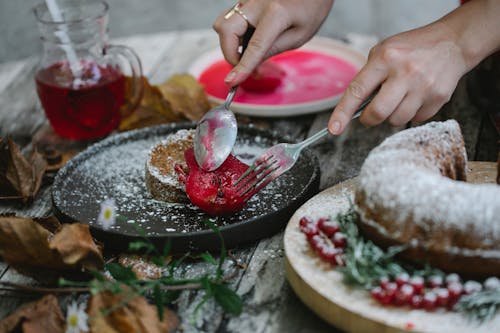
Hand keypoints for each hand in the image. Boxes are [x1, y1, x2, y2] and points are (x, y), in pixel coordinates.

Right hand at [213, 0, 333, 85]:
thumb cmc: (311, 8)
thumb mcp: (298, 36)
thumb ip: (273, 50)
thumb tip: (250, 65)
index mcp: (276, 13)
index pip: (254, 46)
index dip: (242, 66)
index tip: (231, 82)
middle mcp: (257, 2)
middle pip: (226, 30)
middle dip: (229, 53)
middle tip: (244, 66)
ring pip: (223, 24)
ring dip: (230, 44)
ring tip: (248, 53)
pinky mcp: (245, 0)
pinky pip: (231, 21)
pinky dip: (236, 35)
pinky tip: (251, 40)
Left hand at [328, 22, 467, 134]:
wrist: (452, 43)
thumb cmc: (411, 49)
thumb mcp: (384, 51)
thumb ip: (369, 76)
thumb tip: (355, 108)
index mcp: (385, 58)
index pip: (358, 91)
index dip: (343, 113)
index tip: (333, 129)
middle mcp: (405, 72)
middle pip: (378, 113)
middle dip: (370, 119)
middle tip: (370, 115)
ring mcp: (423, 86)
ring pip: (396, 120)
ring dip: (392, 116)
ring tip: (399, 98)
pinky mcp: (438, 97)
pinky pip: (415, 120)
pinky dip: (411, 114)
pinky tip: (416, 97)